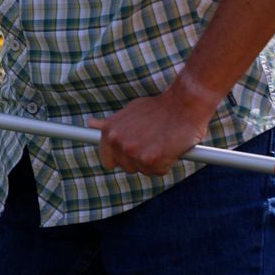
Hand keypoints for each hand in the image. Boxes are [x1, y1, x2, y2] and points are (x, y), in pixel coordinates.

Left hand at [86, 86, 215, 176]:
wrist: (183, 103)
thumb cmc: (157, 107)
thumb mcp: (128, 112)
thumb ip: (112, 123)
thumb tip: (90, 124)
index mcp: (109, 132)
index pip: (107, 161)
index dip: (121, 159)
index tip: (132, 154)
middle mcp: (118, 143)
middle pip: (127, 168)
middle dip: (139, 160)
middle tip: (152, 144)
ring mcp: (134, 153)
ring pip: (144, 170)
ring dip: (154, 162)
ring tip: (162, 141)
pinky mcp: (152, 161)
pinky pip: (159, 171)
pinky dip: (167, 163)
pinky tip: (170, 147)